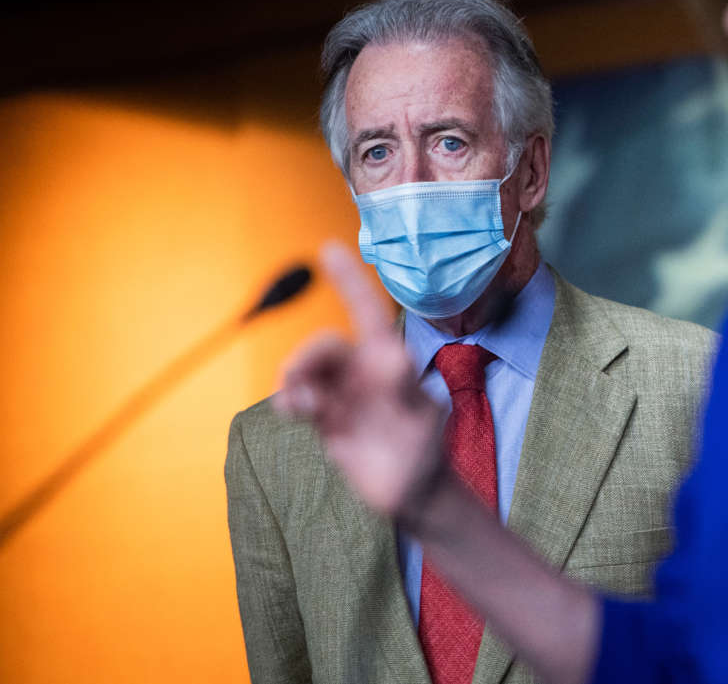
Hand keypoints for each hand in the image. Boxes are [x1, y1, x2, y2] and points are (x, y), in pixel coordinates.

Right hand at [274, 241, 447, 521]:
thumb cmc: (425, 448)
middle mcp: (362, 371)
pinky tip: (293, 411)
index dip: (348, 281)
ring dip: (294, 381)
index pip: (365, 312)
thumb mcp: (420, 418)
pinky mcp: (325, 418)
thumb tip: (390, 355)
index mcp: (389, 361)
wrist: (415, 491)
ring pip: (305, 370)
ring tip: (300, 408)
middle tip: (300, 387)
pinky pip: (297, 398)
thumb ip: (403, 389)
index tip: (329, 248)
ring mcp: (341, 394)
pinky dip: (289, 400)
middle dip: (307, 356)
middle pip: (324, 345)